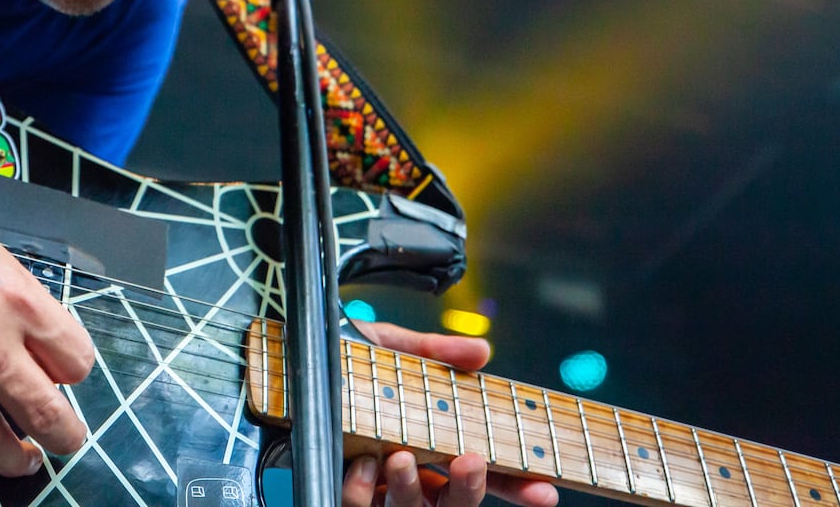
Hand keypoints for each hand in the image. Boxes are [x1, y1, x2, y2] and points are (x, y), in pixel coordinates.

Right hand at [0, 170, 94, 477]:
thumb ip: (17, 302)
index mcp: (14, 298)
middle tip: (66, 440)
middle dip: (64, 436)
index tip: (64, 378)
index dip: (73, 374)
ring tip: (23, 460)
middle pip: (46, 414)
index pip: (74, 362)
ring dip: (16, 459)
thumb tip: (38, 348)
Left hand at [340, 321, 560, 506]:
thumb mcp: (394, 349)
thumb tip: (482, 352)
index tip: (546, 488)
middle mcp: (411, 475)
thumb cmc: (347, 358)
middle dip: (470, 491)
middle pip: (454, 505)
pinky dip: (362, 491)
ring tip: (402, 457)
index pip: (486, 475)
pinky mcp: (342, 489)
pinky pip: (358, 506)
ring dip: (412, 490)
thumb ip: (438, 353)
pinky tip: (362, 464)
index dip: (517, 485)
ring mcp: (378, 488)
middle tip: (471, 462)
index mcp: (434, 445)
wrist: (293, 355)